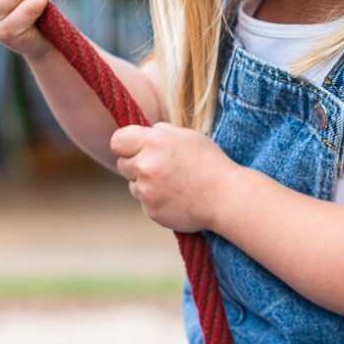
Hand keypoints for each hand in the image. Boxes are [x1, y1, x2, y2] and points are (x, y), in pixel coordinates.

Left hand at [110, 122, 229, 231]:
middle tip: (161, 168)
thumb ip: (160, 133)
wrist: (226, 197)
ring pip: (133, 185)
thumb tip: (142, 134)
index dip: (125, 144)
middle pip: (122, 164)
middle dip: (136, 165)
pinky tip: (177, 197)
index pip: (118, 140)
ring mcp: (147, 190)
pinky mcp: (151, 210)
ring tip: (174, 184)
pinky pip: (145, 202)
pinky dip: (157, 200)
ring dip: (147, 184)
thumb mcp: (187, 136)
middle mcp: (146, 165)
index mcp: (154, 142)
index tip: (133, 149)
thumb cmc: (209, 163)